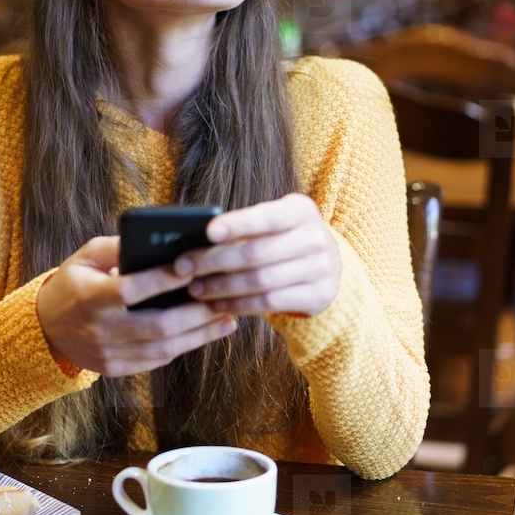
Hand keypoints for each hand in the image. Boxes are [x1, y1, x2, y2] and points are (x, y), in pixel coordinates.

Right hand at [36, 236, 238, 376]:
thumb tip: (156, 240)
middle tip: (224, 298)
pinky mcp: (116, 368)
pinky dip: (185, 346)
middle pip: (156, 325)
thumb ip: (117, 247)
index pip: (130, 289)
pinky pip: (157, 360)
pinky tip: (206, 332)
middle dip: (195, 313)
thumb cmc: (74, 283)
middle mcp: (98, 329)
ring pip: (163, 348)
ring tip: (227, 318)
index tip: (192, 267)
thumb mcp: (85, 257)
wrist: (46, 328)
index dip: (162, 280)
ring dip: (200, 334)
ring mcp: (108, 354)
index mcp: (88, 297)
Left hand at [176, 193, 339, 316]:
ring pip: (260, 281)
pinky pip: (269, 303)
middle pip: (257, 253)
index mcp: (301, 211)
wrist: (330, 265)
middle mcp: (315, 238)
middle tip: (184, 266)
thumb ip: (244, 225)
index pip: (267, 217)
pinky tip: (217, 304)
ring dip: (222, 287)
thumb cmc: (284, 238)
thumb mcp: (274, 223)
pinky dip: (239, 304)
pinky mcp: (318, 295)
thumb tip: (196, 238)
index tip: (208, 231)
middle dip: (215, 261)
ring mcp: (321, 269)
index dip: (238, 224)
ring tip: (195, 289)